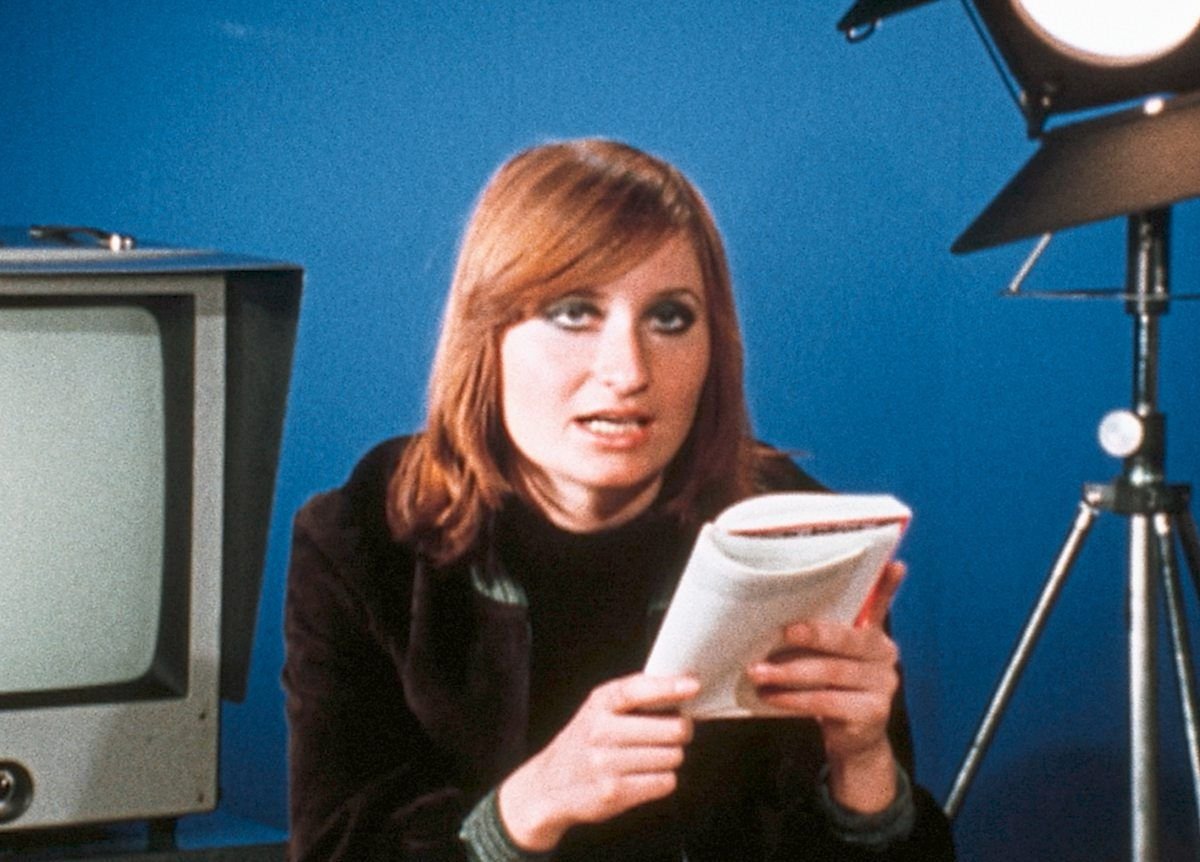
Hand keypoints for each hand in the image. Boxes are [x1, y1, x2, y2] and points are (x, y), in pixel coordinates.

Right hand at [497, 673, 697, 851]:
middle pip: (671, 729)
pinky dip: (662, 780)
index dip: (667, 687)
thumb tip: (684, 688)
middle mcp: (600, 731)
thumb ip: (634, 697)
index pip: (636, 690)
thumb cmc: (586, 742)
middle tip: (672, 734)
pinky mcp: (613, 793)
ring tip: (649, 758)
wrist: (548, 786)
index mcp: (599, 704)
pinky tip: (645, 777)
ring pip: (672, 757)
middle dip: (680, 732)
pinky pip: (664, 782)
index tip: (692, 686)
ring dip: (669, 758)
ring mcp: (605, 763)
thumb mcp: (599, 710)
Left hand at [746, 561, 906, 812]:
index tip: (894, 564)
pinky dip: (793, 699)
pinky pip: (827, 701)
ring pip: (831, 672)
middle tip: (781, 632)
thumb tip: (776, 615)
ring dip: (789, 672)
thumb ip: (820, 634)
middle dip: (811, 635)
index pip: (880, 603)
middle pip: (846, 639)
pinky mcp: (873, 712)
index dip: (887, 585)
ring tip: (757, 672)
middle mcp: (885, 654)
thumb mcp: (828, 656)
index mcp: (874, 632)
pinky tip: (770, 696)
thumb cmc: (831, 685)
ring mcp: (883, 684)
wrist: (852, 738)